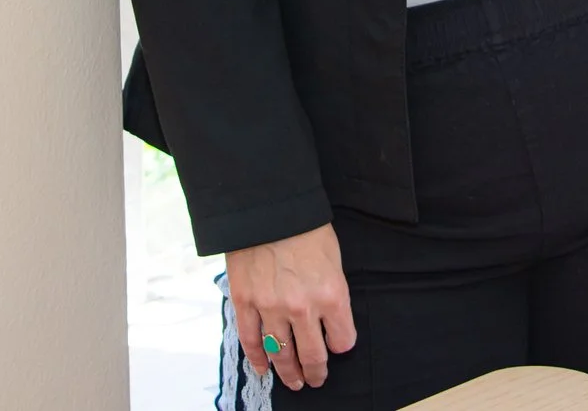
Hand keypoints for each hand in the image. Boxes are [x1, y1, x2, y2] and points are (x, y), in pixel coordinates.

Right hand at [225, 223, 356, 390]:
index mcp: (331, 294)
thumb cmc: (304, 226)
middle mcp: (303, 307)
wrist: (268, 205)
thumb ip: (331, 290)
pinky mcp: (245, 302)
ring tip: (295, 382)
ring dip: (289, 373)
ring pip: (281, 355)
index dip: (341, 344)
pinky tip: (263, 370)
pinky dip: (257, 359)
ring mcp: (271, 307)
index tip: (337, 344)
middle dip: (317, 371)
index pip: (342, 340)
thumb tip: (328, 316)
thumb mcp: (333, 258)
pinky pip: (251, 341)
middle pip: (313, 355)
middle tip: (316, 379)